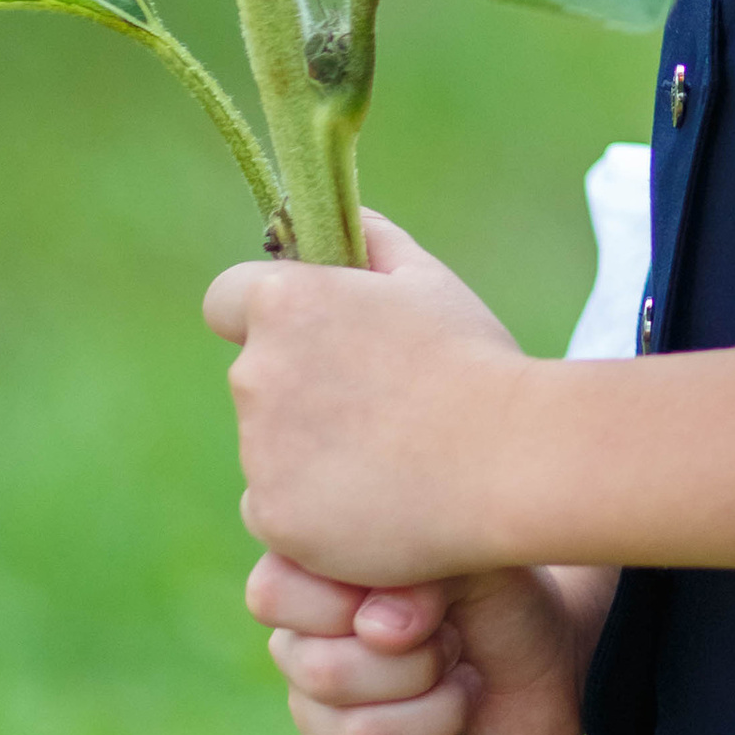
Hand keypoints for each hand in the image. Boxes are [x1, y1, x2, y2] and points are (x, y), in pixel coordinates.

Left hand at [202, 208, 531, 586]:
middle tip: (378, 407)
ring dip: (309, 452)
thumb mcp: (429, 282)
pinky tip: (378, 503)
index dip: (260, 315)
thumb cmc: (474, 364)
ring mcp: (259, 451)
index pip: (225, 300)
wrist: (509, 462)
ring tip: (392, 458)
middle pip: (256, 379)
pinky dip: (313, 512)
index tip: (305, 336)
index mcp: (285, 304)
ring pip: (268, 450)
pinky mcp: (273, 515)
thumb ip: (374, 242)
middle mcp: (255, 373)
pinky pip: (276, 511)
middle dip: (299, 389)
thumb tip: (347, 219)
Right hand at [245, 552, 612, 734]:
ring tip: (466, 688)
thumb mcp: (470, 557)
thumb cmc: (496, 598)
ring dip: (439, 713)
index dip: (343, 600)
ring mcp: (320, 722)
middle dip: (419, 661)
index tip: (421, 596)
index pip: (272, 595)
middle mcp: (303, 653)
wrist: (544, 664)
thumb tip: (377, 628)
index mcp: (315, 584)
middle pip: (323, 672)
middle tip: (456, 644)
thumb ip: (419, 571)